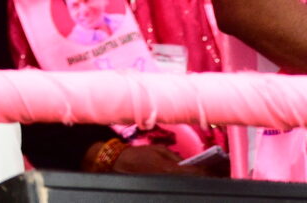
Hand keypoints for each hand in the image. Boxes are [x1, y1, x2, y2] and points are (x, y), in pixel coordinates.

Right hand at [108, 142, 222, 177]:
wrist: (117, 163)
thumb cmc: (137, 155)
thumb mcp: (158, 150)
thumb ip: (176, 158)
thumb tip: (191, 164)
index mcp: (170, 169)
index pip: (197, 173)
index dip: (211, 172)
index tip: (221, 170)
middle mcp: (170, 180)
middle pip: (196, 183)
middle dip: (208, 179)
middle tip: (221, 176)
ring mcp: (166, 186)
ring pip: (188, 186)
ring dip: (199, 182)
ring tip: (210, 179)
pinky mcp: (161, 188)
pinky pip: (179, 187)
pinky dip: (188, 184)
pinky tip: (194, 182)